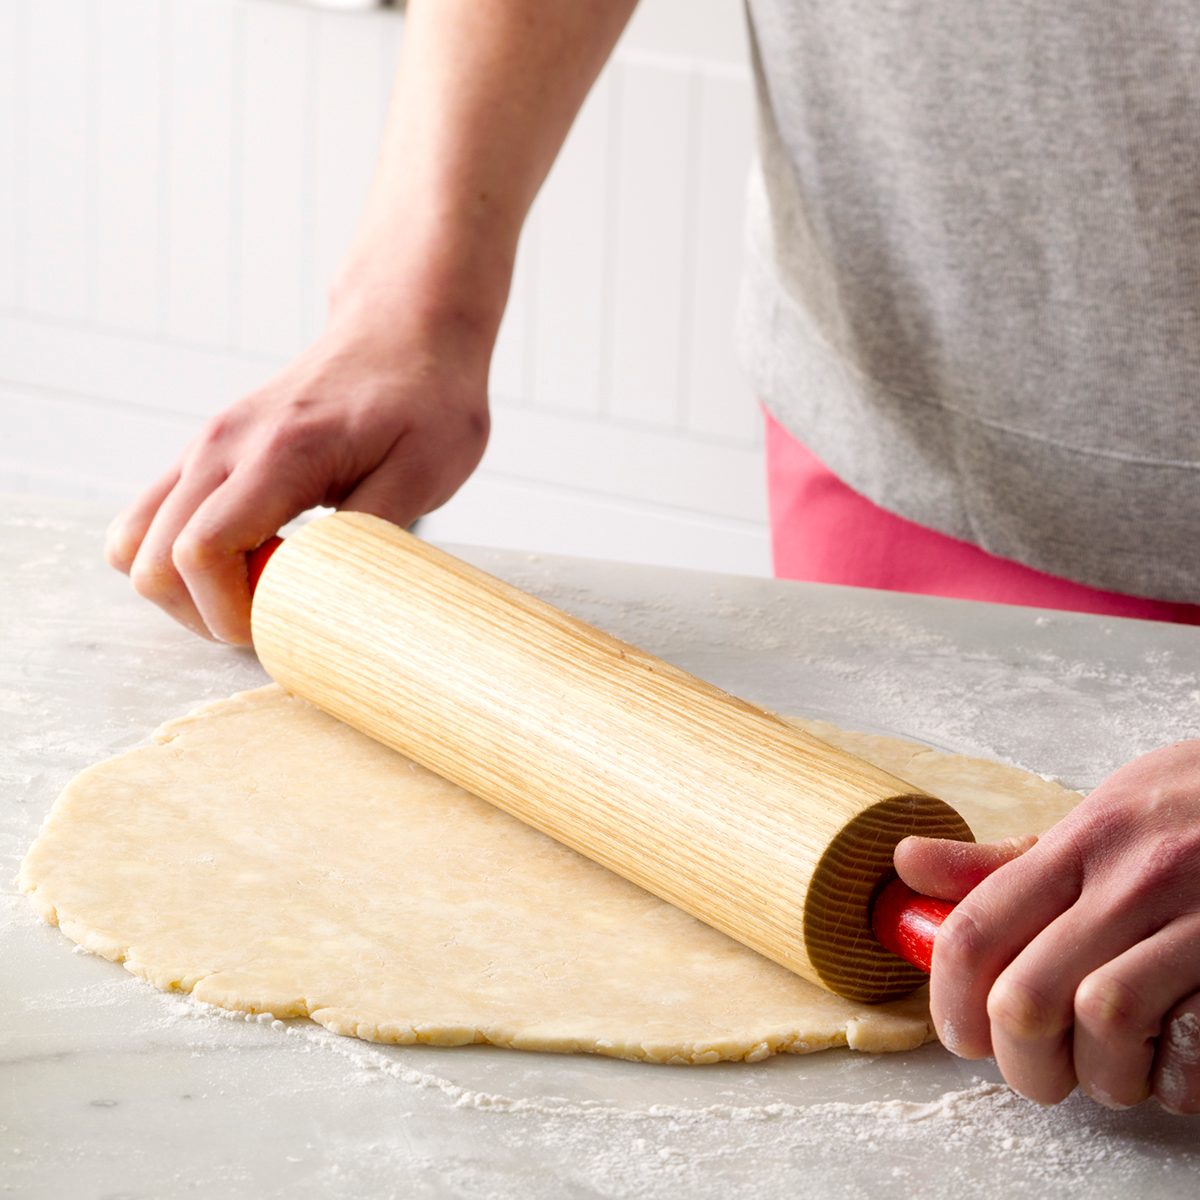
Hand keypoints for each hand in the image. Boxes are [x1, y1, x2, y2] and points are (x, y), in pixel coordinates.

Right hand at [105, 317, 488, 644]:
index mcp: (278, 454)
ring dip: (182, 590)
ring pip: (135, 543)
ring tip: (254, 594)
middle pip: (152, 561)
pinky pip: (151, 517)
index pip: (200, 553)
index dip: (227, 612)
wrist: (405, 331)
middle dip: (203, 614)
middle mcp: (222, 446)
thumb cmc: (426, 399)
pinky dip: (176, 557)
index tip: (282, 624)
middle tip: (275, 618)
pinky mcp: (206, 451)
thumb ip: (368, 537)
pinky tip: (243, 561)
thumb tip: (329, 601)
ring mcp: (205, 446)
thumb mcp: (425, 472)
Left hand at [896, 739, 1199, 1112]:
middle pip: (1027, 998)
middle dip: (1018, 1060)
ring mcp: (1199, 923)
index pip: (977, 932)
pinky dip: (1174, 1079)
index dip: (948, 1000)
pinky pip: (1194, 1050)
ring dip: (1099, 1075)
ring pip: (1105, 1026)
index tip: (957, 1031)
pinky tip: (1171, 1064)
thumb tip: (908, 864)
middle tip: (1032, 1069)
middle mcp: (1133, 880)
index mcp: (1082, 843)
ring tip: (1108, 1070)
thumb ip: (1005, 860)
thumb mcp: (1095, 818)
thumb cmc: (1188, 813)